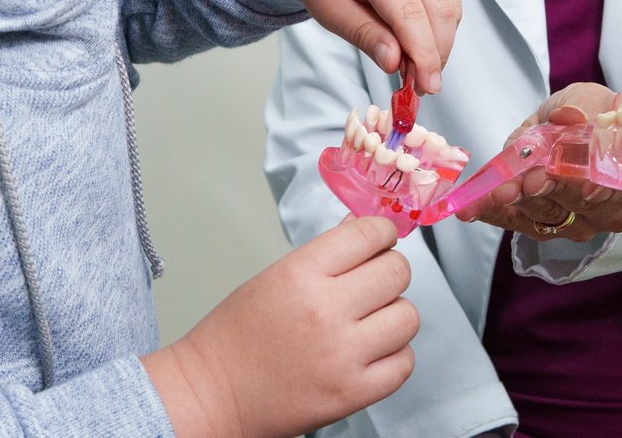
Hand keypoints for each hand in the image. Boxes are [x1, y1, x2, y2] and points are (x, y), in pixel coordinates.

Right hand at [142, 217, 416, 437]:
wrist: (214, 394)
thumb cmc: (237, 336)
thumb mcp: (275, 276)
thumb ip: (327, 253)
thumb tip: (366, 227)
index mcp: (301, 274)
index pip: (369, 234)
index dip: (382, 232)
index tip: (381, 239)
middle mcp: (325, 311)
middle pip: (397, 272)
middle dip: (389, 272)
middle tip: (372, 282)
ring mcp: (342, 355)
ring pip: (408, 317)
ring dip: (393, 316)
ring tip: (369, 322)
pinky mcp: (352, 393)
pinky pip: (404, 364)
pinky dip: (393, 356)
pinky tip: (370, 352)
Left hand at [283, 0, 459, 93]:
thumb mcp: (327, 8)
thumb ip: (363, 34)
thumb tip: (395, 63)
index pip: (410, 14)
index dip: (422, 55)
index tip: (426, 86)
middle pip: (439, 12)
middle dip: (435, 54)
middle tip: (420, 85)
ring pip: (451, 8)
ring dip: (440, 43)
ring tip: (414, 63)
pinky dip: (441, 25)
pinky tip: (417, 36)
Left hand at [456, 83, 621, 241]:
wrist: (584, 126)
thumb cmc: (595, 114)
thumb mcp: (590, 99)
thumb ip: (581, 108)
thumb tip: (571, 116)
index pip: (606, 187)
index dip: (577, 182)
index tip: (549, 175)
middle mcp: (610, 210)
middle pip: (576, 206)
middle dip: (545, 193)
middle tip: (522, 182)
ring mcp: (581, 223)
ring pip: (549, 218)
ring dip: (519, 204)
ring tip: (495, 193)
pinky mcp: (549, 227)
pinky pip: (522, 223)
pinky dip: (496, 214)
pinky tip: (472, 208)